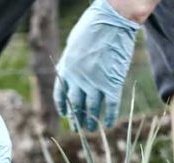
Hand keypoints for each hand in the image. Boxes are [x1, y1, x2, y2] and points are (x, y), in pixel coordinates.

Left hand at [53, 0, 140, 131]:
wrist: (112, 21)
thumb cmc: (92, 27)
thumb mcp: (74, 44)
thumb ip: (72, 61)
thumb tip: (72, 72)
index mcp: (66, 69)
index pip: (61, 95)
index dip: (63, 106)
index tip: (66, 115)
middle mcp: (78, 80)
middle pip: (76, 105)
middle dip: (76, 119)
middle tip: (77, 128)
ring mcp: (95, 83)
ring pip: (92, 109)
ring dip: (91, 122)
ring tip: (91, 129)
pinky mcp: (112, 84)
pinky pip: (110, 106)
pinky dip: (110, 116)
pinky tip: (109, 124)